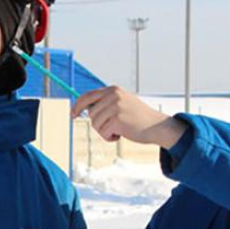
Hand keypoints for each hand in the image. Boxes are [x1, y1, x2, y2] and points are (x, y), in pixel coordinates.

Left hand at [71, 86, 187, 147]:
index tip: (73, 114)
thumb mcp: (122, 104)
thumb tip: (85, 109)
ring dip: (105, 131)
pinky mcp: (117, 119)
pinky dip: (110, 137)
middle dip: (98, 124)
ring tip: (119, 130)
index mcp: (113, 90)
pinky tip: (121, 134)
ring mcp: (115, 106)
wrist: (156, 126)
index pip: (87, 96)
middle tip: (112, 127)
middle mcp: (113, 95)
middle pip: (91, 114)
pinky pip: (103, 133)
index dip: (78, 106)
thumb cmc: (138, 118)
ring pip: (95, 124)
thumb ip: (106, 103)